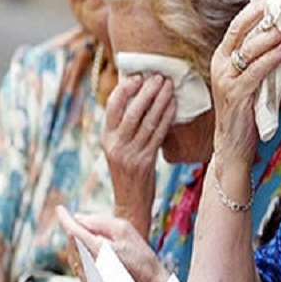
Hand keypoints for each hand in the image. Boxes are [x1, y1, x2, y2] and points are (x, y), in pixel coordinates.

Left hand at [56, 206, 169, 281]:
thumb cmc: (141, 258)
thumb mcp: (125, 230)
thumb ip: (100, 222)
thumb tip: (79, 219)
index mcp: (97, 250)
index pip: (73, 230)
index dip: (64, 218)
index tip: (60, 209)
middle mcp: (89, 268)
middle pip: (72, 244)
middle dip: (77, 232)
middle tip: (91, 227)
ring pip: (75, 257)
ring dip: (81, 247)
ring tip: (102, 245)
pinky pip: (81, 271)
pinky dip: (85, 260)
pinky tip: (101, 260)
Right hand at [102, 73, 175, 232]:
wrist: (130, 205)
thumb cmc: (128, 174)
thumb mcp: (119, 150)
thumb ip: (124, 129)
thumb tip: (140, 99)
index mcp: (106, 138)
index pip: (111, 106)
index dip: (125, 89)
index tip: (138, 76)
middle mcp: (115, 145)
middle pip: (132, 111)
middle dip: (147, 91)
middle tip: (159, 77)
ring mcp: (130, 154)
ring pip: (147, 121)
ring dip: (160, 101)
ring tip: (169, 86)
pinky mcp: (144, 162)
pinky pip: (158, 134)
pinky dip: (166, 117)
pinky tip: (173, 106)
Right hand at [211, 0, 280, 169]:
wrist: (233, 146)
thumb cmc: (247, 112)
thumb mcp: (254, 79)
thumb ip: (263, 59)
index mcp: (223, 57)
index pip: (239, 23)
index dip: (257, 6)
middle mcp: (220, 65)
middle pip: (241, 29)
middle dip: (264, 13)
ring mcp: (225, 80)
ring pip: (248, 49)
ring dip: (272, 34)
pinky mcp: (235, 95)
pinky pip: (254, 72)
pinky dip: (270, 59)